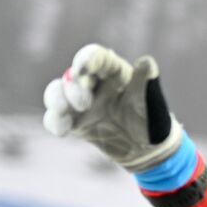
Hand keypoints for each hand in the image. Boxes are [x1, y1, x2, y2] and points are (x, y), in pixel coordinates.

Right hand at [42, 43, 181, 171]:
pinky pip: (55, 118)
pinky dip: (55, 122)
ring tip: (63, 110)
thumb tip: (147, 61)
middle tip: (85, 104)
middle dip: (74, 88)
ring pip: (56, 93)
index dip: (86, 59)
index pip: (96, 57)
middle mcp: (93, 83)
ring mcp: (80, 102)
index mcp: (113, 72)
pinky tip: (62, 130)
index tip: (81, 69)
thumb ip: (146, 82)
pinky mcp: (74, 121)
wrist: (148, 148)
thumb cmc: (152, 118)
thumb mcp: (151, 101)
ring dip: (56, 99)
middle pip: (72, 76)